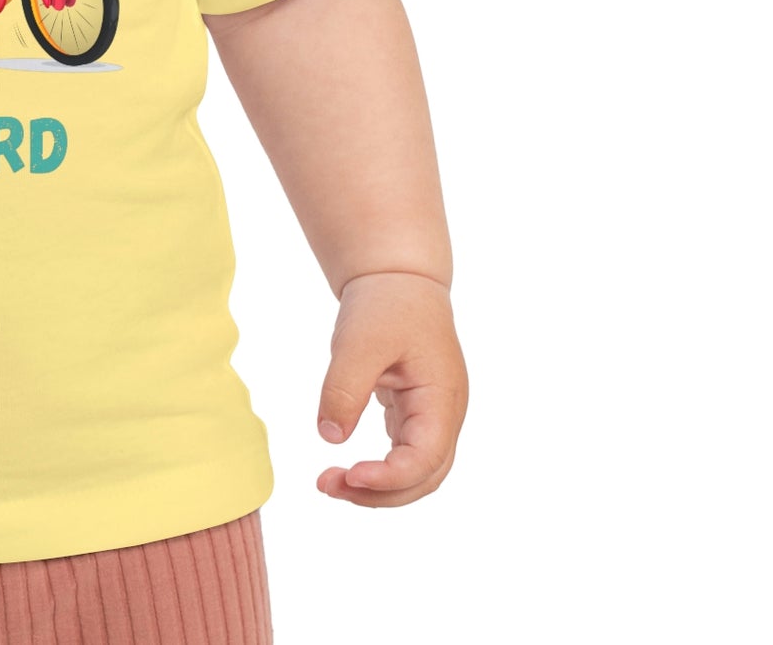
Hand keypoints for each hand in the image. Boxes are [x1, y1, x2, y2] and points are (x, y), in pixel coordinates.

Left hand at [314, 271, 466, 505]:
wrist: (398, 278)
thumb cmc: (386, 305)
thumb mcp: (358, 341)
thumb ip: (344, 389)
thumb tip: (329, 438)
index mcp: (442, 399)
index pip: (424, 459)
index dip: (389, 478)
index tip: (349, 474)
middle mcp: (444, 415)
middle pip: (424, 478)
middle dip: (379, 494)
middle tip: (328, 486)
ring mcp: (432, 416)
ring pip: (415, 472)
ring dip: (377, 488)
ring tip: (329, 482)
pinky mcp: (414, 413)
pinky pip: (403, 455)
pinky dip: (379, 470)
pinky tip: (347, 469)